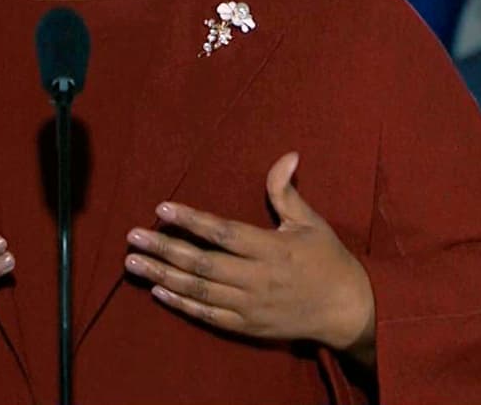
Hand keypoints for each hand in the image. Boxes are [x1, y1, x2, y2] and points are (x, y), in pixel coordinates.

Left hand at [124, 153, 375, 358]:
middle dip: (164, 249)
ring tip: (133, 263)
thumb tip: (287, 155)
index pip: (223, 232)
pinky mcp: (247, 326)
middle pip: (202, 263)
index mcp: (271, 248)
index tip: (162, 208)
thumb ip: (286, 192)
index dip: (191, 220)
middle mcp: (257, 278)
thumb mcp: (311, 222)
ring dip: (163, 275)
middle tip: (132, 238)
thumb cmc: (328, 260)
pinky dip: (182, 303)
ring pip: (199, 290)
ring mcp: (250, 305)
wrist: (348, 311)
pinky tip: (158, 290)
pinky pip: (208, 315)